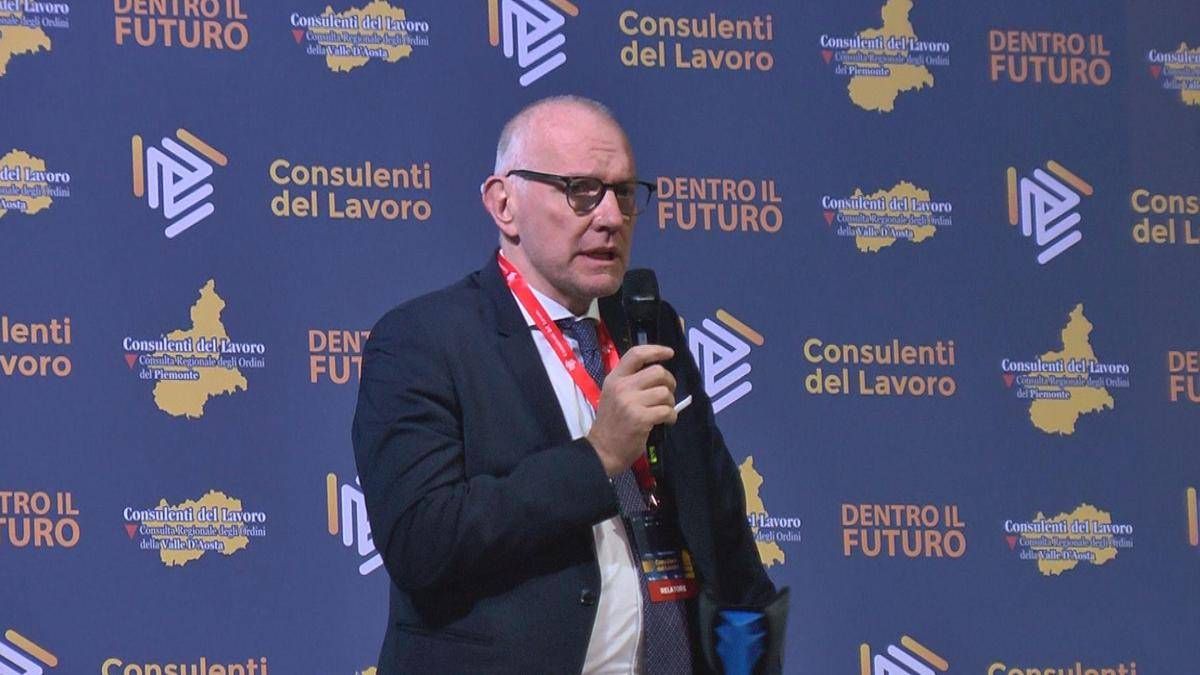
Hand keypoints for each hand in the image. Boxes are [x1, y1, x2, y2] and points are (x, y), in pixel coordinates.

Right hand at [587, 345, 676, 476]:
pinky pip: (666, 410)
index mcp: (614, 378)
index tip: (669, 353)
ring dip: (670, 402)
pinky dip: (671, 416)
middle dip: (669, 382)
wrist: (602, 450)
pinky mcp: (641, 418)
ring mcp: (631, 402)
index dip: (656, 350)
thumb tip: (659, 374)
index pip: (636, 354)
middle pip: (657, 372)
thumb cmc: (611, 423)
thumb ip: (631, 381)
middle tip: (667, 394)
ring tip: (664, 411)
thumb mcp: (613, 395)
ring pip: (664, 392)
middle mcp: (622, 387)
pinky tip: (666, 421)